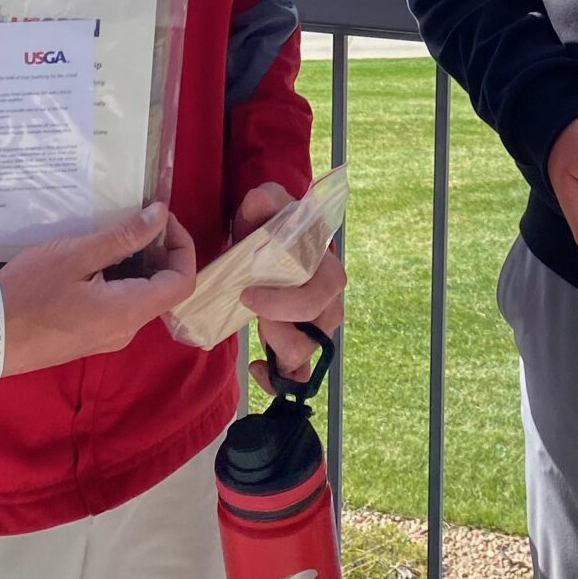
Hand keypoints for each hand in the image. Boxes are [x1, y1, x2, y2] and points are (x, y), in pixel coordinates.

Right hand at [0, 205, 196, 380]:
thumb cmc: (28, 293)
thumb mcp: (75, 256)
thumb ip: (123, 237)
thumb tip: (162, 216)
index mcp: (129, 311)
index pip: (182, 282)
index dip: (182, 246)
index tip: (161, 219)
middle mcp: (126, 331)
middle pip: (164, 290)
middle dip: (158, 252)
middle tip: (133, 221)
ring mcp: (108, 338)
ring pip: (141, 298)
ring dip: (137, 265)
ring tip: (110, 237)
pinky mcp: (90, 339)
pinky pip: (120, 307)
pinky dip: (120, 281)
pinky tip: (93, 263)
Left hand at [236, 181, 346, 388]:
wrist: (265, 243)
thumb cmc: (269, 227)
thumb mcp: (263, 209)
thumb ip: (265, 200)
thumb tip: (263, 201)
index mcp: (325, 268)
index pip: (317, 297)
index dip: (282, 305)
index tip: (247, 295)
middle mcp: (330, 300)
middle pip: (314, 333)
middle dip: (277, 327)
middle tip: (251, 307)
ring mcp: (320, 325)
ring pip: (305, 354)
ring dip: (275, 345)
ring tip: (257, 324)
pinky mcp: (306, 343)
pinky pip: (302, 376)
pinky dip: (280, 379)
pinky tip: (258, 367)